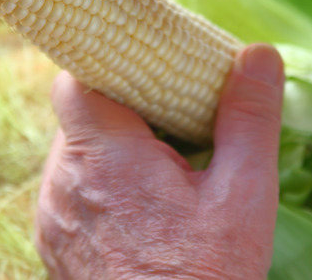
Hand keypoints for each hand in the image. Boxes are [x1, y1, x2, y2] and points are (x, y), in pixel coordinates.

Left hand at [35, 44, 284, 279]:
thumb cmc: (206, 278)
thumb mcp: (244, 195)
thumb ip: (249, 118)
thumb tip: (258, 55)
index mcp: (103, 158)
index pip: (75, 80)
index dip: (105, 63)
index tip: (145, 67)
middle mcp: (61, 184)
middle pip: (79, 116)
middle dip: (122, 108)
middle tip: (172, 119)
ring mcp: (53, 219)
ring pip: (75, 155)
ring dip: (113, 149)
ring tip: (165, 167)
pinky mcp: (56, 247)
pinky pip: (72, 193)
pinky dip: (102, 185)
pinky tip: (144, 208)